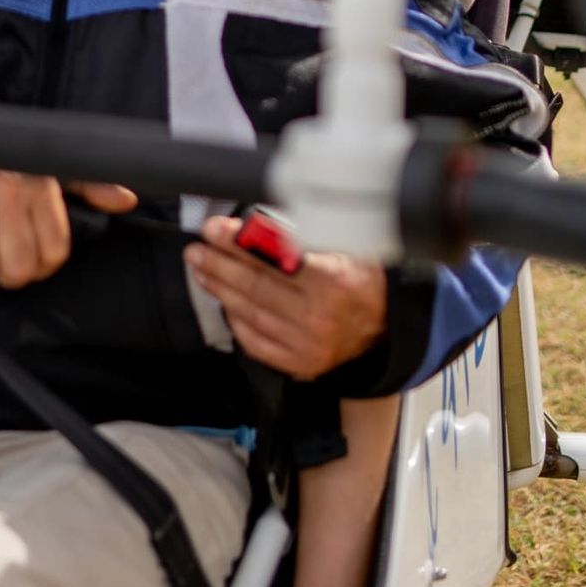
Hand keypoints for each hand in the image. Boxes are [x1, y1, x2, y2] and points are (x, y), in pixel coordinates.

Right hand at [0, 160, 136, 287]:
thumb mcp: (46, 164)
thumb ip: (88, 184)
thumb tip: (126, 200)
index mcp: (40, 181)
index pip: (54, 251)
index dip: (43, 264)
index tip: (32, 258)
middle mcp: (8, 188)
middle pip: (19, 268)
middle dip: (11, 271)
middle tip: (2, 256)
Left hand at [185, 216, 387, 378]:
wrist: (387, 321)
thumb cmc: (361, 275)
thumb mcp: (342, 242)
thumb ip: (298, 235)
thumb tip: (251, 223)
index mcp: (332, 280)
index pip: (271, 258)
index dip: (237, 242)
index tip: (214, 230)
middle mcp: (319, 315)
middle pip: (254, 286)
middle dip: (219, 263)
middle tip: (197, 249)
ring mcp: (307, 344)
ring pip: (249, 313)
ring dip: (220, 288)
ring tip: (202, 269)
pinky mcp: (300, 363)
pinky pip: (255, 341)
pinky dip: (235, 319)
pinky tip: (224, 300)